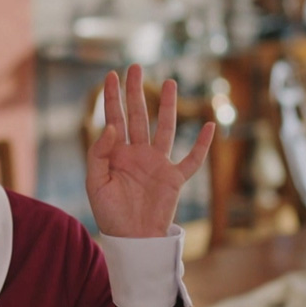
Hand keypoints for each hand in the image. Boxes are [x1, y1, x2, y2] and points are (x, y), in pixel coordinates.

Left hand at [86, 65, 214, 238]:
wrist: (132, 240)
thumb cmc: (110, 214)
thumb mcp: (95, 183)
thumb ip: (99, 153)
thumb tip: (111, 126)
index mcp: (117, 154)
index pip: (114, 118)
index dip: (112, 97)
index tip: (110, 75)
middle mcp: (139, 153)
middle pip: (139, 116)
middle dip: (136, 92)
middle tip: (135, 67)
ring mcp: (158, 164)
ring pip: (165, 128)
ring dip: (168, 106)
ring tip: (169, 82)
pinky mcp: (175, 179)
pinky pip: (192, 159)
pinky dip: (202, 145)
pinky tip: (209, 126)